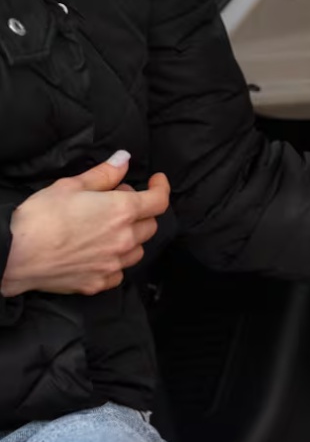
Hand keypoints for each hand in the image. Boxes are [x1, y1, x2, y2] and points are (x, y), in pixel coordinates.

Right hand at [1, 151, 170, 296]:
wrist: (15, 255)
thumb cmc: (40, 217)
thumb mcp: (70, 186)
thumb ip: (103, 174)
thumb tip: (124, 159)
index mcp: (121, 211)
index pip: (158, 201)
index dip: (161, 188)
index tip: (157, 181)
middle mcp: (125, 239)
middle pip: (150, 225)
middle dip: (140, 212)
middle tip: (116, 202)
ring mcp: (114, 264)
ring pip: (138, 250)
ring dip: (131, 238)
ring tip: (108, 229)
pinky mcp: (100, 282)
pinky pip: (119, 272)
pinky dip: (115, 261)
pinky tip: (99, 253)